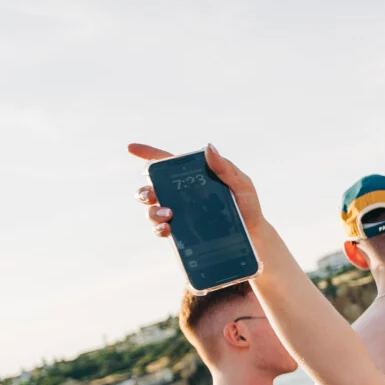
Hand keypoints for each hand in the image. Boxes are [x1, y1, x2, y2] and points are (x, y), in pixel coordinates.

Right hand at [128, 142, 266, 237]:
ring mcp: (179, 214)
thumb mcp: (241, 183)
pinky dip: (159, 229)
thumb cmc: (248, 205)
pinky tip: (166, 229)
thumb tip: (208, 148)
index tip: (131, 147)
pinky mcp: (181, 234)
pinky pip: (161, 230)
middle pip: (150, 189)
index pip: (166, 162)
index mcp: (192, 178)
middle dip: (144, 191)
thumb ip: (225, 167)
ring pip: (152, 210)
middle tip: (152, 195)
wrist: (254, 236)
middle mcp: (181, 195)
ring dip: (152, 212)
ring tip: (168, 215)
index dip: (146, 153)